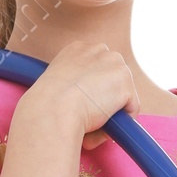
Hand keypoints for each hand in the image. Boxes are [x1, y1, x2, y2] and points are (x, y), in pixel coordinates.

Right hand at [23, 40, 139, 150]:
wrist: (52, 108)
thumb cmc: (46, 104)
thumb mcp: (56, 84)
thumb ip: (72, 85)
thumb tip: (83, 103)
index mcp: (78, 48)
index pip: (96, 69)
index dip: (92, 91)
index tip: (81, 106)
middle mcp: (99, 50)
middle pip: (112, 80)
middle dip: (105, 99)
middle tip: (89, 119)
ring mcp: (115, 65)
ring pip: (121, 96)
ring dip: (110, 113)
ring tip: (92, 127)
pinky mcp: (125, 84)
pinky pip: (130, 111)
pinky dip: (118, 124)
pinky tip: (100, 128)